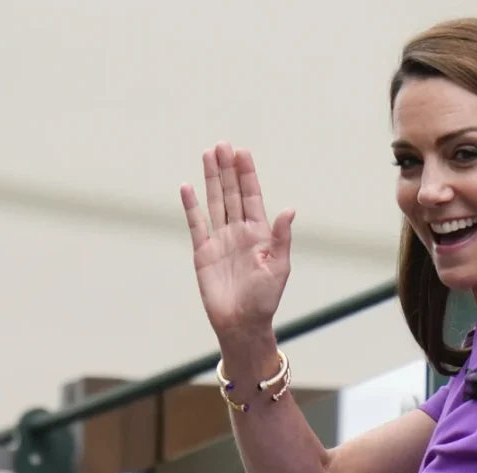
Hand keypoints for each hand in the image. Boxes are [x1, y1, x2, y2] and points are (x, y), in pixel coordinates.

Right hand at [180, 141, 294, 342]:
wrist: (242, 323)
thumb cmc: (265, 299)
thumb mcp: (279, 267)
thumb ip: (281, 238)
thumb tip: (289, 209)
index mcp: (260, 234)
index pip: (252, 197)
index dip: (247, 174)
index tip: (242, 152)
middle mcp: (239, 232)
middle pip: (231, 193)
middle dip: (227, 169)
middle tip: (222, 144)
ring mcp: (220, 240)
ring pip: (214, 202)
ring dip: (212, 179)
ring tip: (208, 154)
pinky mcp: (203, 252)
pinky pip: (196, 224)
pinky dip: (191, 206)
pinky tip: (187, 186)